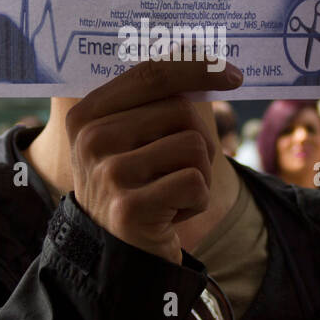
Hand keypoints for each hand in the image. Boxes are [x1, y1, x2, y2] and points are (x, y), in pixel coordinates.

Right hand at [66, 58, 242, 263]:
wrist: (117, 258)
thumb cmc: (137, 189)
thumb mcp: (132, 139)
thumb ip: (156, 101)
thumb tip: (209, 61)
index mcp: (87, 114)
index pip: (151, 73)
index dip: (197, 66)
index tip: (233, 74)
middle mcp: (90, 140)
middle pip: (182, 111)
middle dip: (200, 142)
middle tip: (178, 172)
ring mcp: (108, 174)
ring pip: (194, 146)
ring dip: (199, 174)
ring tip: (170, 194)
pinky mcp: (130, 208)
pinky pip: (196, 183)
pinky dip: (197, 201)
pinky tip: (170, 216)